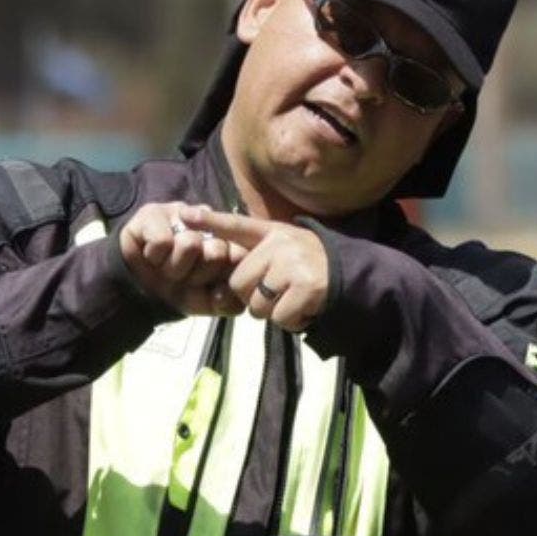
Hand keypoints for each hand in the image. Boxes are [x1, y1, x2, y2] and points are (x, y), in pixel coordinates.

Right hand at [117, 201, 249, 316]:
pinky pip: (162, 242)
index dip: (220, 279)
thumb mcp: (208, 303)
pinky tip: (152, 255)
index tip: (206, 288)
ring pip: (189, 244)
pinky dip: (154, 256)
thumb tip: (225, 293)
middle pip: (216, 252)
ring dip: (173, 267)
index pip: (238, 257)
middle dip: (196, 275)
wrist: (138, 288)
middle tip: (183, 275)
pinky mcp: (153, 213)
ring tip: (166, 266)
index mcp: (228, 242)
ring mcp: (183, 214)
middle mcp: (209, 223)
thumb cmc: (180, 291)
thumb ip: (229, 303)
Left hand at [181, 207, 330, 330]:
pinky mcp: (306, 288)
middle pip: (240, 285)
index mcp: (272, 233)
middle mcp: (280, 245)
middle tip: (278, 292)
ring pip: (258, 306)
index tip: (184, 214)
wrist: (352, 275)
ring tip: (293, 298)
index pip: (235, 225)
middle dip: (254, 298)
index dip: (209, 221)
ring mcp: (293, 266)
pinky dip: (292, 321)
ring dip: (273, 312)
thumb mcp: (284, 249)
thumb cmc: (311, 266)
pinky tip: (305, 308)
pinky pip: (280, 318)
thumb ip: (256, 255)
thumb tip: (223, 280)